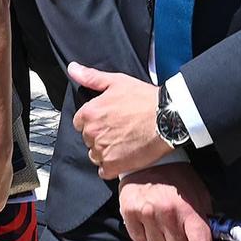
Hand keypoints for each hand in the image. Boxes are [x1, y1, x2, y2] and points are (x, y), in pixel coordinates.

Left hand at [67, 63, 169, 179]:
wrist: (167, 119)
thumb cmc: (145, 99)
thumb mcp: (117, 81)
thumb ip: (91, 77)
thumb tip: (72, 69)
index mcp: (90, 113)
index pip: (80, 122)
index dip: (93, 121)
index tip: (107, 120)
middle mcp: (93, 133)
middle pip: (88, 139)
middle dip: (99, 136)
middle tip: (118, 130)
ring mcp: (102, 151)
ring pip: (94, 155)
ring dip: (104, 152)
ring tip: (123, 143)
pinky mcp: (114, 166)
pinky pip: (103, 171)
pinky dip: (111, 167)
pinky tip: (123, 157)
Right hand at [119, 164, 218, 240]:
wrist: (148, 160)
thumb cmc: (177, 179)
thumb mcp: (199, 196)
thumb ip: (208, 223)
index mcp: (188, 208)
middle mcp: (167, 213)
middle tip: (179, 231)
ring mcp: (146, 214)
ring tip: (162, 223)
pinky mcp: (129, 213)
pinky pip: (140, 240)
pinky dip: (145, 234)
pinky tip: (148, 220)